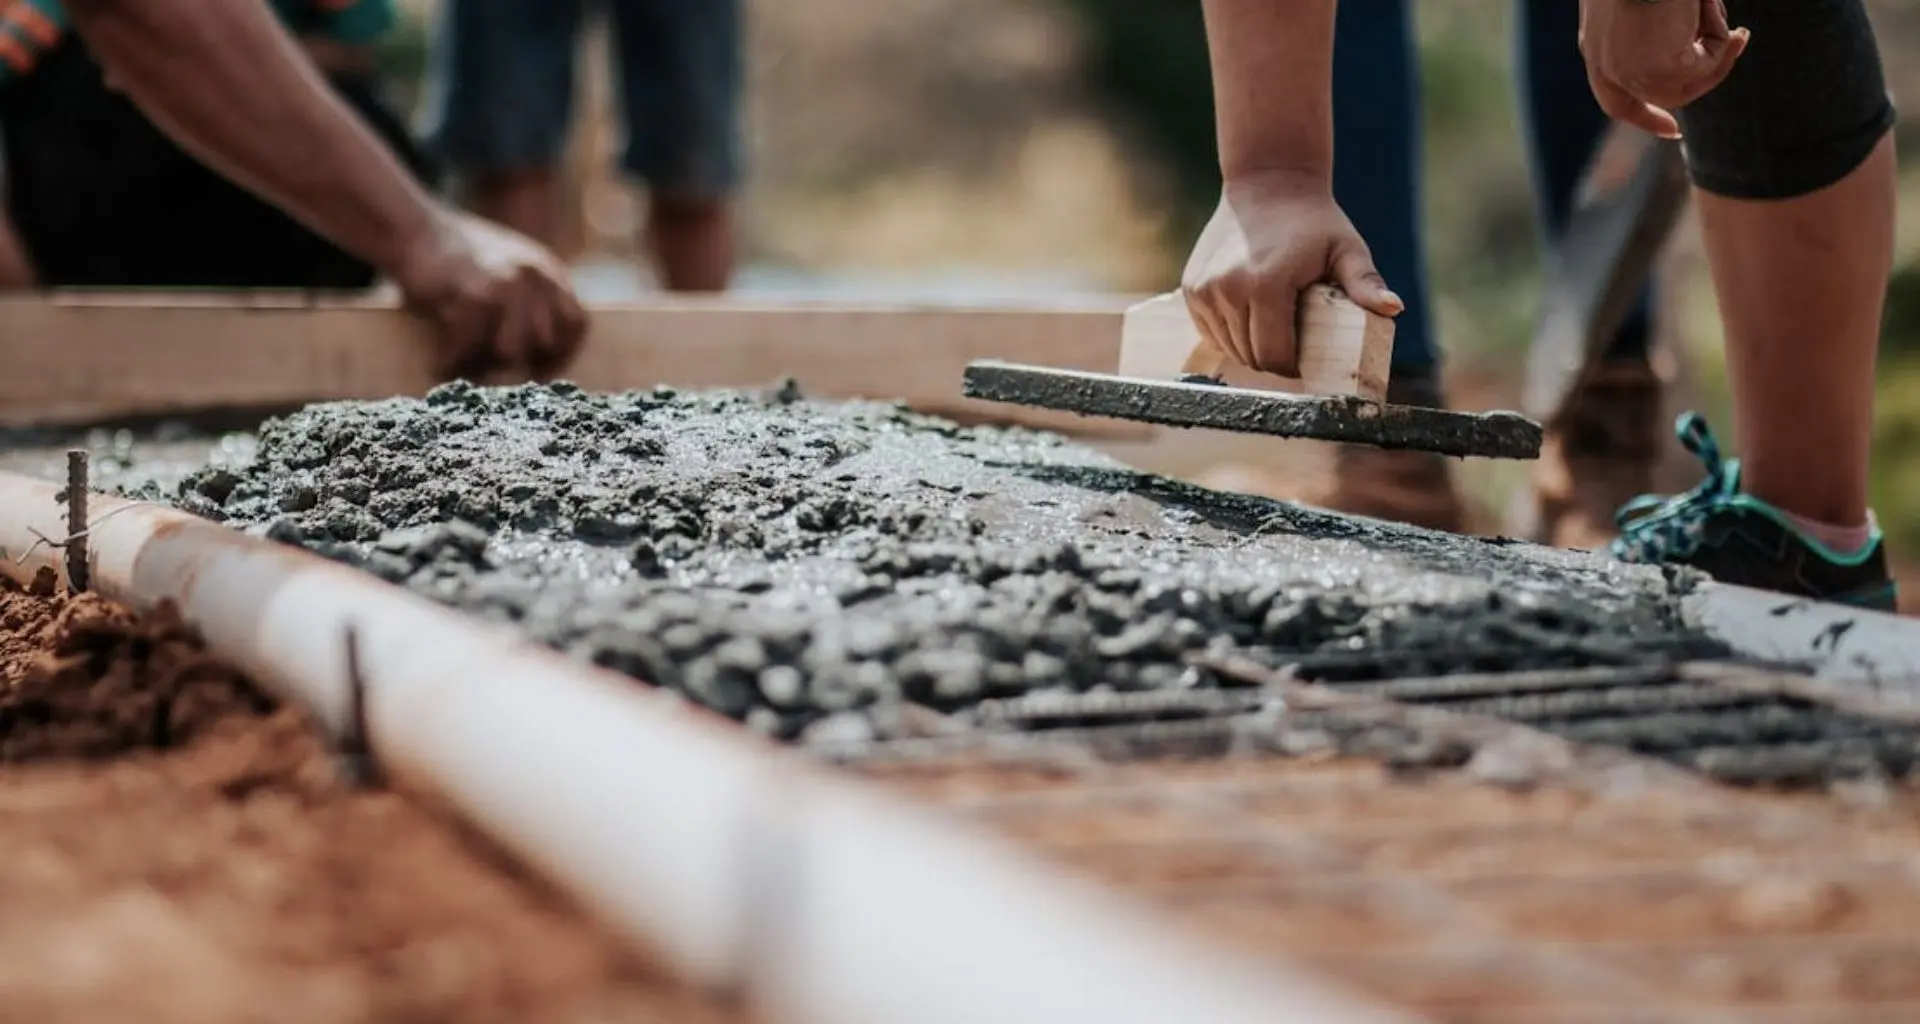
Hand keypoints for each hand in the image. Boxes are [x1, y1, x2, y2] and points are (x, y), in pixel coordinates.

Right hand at [392, 209, 587, 381]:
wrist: (413, 228)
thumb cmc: (454, 258)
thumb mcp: (508, 268)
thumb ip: (530, 302)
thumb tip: (535, 359)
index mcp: (547, 270)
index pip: (576, 323)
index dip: (560, 353)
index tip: (537, 370)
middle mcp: (534, 275)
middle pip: (544, 343)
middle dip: (518, 363)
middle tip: (488, 369)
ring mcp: (507, 283)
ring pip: (510, 351)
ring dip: (483, 365)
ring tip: (462, 365)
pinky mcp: (474, 294)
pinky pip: (469, 347)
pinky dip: (451, 361)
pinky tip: (439, 363)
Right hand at [1180, 171, 1401, 376]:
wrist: (1267, 183)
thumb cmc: (1315, 221)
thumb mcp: (1346, 250)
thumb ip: (1365, 283)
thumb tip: (1394, 308)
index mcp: (1266, 285)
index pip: (1274, 355)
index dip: (1292, 367)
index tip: (1306, 360)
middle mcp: (1228, 289)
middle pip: (1251, 355)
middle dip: (1273, 360)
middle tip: (1293, 345)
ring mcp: (1205, 290)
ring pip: (1229, 347)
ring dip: (1250, 347)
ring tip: (1272, 327)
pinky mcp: (1192, 288)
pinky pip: (1211, 331)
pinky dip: (1229, 333)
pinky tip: (1249, 316)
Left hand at [1579, 0, 1749, 137]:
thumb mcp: (1645, 2)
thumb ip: (1657, 29)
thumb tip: (1697, 44)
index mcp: (1596, 49)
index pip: (1614, 99)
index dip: (1643, 116)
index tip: (1672, 129)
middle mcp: (1606, 65)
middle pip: (1658, 96)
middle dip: (1702, 82)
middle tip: (1737, 45)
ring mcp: (1630, 70)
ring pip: (1687, 85)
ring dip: (1717, 55)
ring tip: (1735, 29)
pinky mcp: (1659, 67)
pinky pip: (1705, 68)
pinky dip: (1724, 48)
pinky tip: (1735, 30)